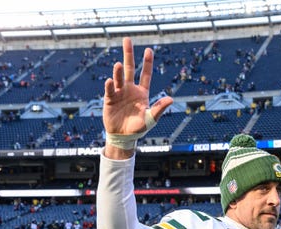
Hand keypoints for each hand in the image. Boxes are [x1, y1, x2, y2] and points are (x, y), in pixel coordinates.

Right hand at [103, 37, 172, 157]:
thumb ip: (159, 109)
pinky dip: (110, 86)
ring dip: (118, 71)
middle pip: (129, 69)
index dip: (147, 63)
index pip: (145, 74)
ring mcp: (119, 93)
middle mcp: (130, 89)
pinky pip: (110, 90)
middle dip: (129, 54)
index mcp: (141, 92)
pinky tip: (110, 81)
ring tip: (118, 65)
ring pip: (119, 78)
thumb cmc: (138, 128)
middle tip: (127, 39)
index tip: (149, 50)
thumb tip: (171, 99)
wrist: (123, 137)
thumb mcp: (150, 118)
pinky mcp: (110, 100)